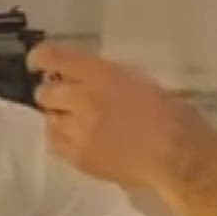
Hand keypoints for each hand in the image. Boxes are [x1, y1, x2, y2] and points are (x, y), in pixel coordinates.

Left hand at [28, 42, 200, 187]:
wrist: (178, 156)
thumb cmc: (169, 114)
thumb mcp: (137, 80)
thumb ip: (104, 77)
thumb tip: (81, 78)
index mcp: (102, 75)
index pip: (54, 57)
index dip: (40, 58)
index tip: (38, 63)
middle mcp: (83, 100)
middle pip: (45, 92)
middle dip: (54, 93)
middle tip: (67, 99)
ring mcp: (78, 131)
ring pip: (49, 119)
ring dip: (60, 118)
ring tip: (78, 123)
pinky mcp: (78, 158)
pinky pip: (54, 144)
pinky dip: (63, 139)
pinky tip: (80, 140)